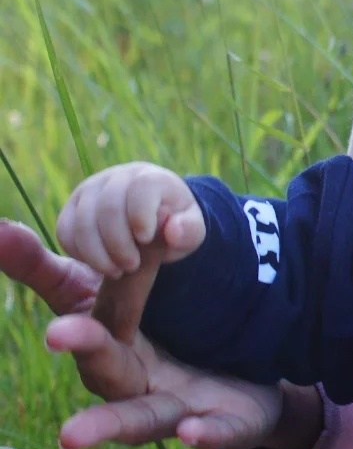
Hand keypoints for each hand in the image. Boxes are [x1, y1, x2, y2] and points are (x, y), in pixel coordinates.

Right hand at [2, 216, 318, 448]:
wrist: (244, 378)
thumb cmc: (157, 331)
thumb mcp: (119, 289)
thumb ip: (76, 261)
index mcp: (108, 343)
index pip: (84, 317)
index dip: (63, 304)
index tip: (23, 280)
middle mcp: (132, 383)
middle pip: (103, 367)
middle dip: (83, 347)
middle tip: (56, 333)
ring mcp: (175, 409)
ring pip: (140, 419)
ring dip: (107, 426)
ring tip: (69, 437)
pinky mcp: (226, 424)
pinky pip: (219, 431)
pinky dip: (205, 433)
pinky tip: (192, 431)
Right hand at [56, 162, 205, 276]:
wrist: (153, 218)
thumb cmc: (174, 223)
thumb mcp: (192, 229)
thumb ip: (189, 230)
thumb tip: (173, 231)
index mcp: (150, 177)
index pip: (140, 188)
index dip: (140, 216)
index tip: (145, 240)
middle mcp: (116, 178)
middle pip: (108, 207)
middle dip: (118, 244)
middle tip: (131, 267)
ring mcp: (90, 191)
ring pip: (82, 221)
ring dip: (97, 254)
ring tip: (116, 271)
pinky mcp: (72, 207)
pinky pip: (64, 231)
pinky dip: (79, 253)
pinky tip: (99, 265)